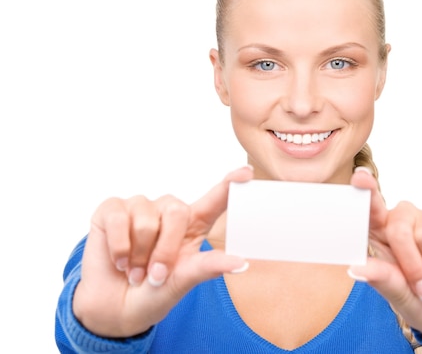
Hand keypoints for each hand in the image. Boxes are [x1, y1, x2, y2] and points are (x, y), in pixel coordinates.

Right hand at [72, 166, 252, 337]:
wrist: (115, 309)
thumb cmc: (154, 293)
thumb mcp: (183, 282)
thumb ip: (208, 268)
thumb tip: (242, 263)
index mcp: (193, 225)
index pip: (215, 199)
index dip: (231, 183)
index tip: (247, 173)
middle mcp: (168, 211)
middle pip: (177, 212)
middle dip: (164, 250)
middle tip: (155, 275)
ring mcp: (139, 207)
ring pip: (146, 219)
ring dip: (138, 255)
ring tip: (134, 270)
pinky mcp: (111, 210)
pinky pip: (118, 218)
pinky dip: (118, 248)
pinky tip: (118, 260)